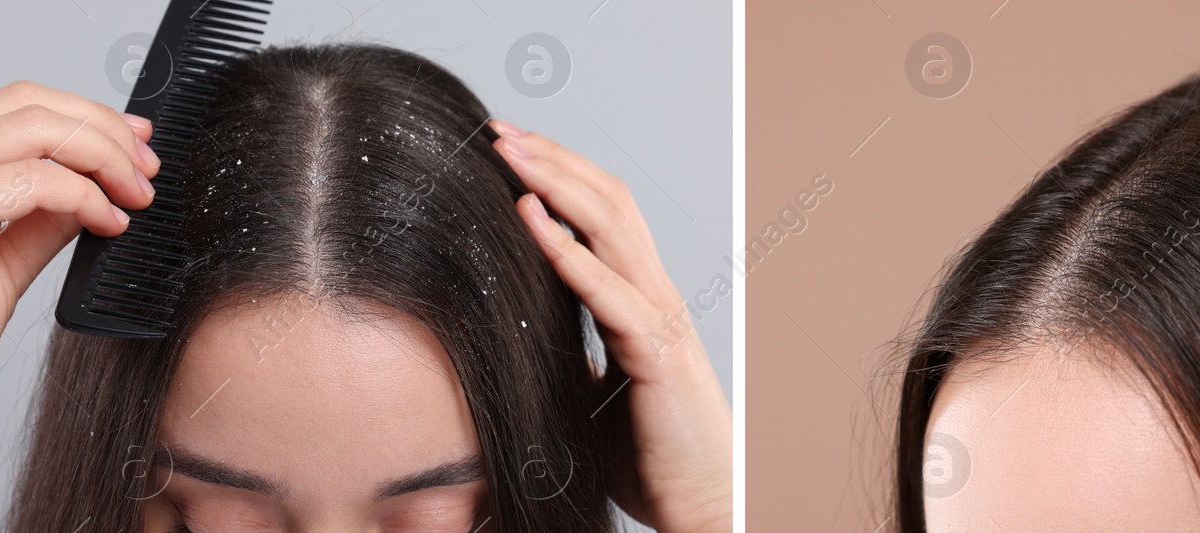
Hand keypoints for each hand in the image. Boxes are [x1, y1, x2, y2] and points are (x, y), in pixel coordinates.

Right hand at [0, 81, 158, 412]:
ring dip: (104, 156)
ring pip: (34, 128)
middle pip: (28, 103)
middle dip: (104, 128)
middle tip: (147, 169)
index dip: (86, 114)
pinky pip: (30, 180)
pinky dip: (86, 195)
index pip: (15, 105)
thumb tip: (93, 186)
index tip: (137, 140)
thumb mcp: (4, 261)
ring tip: (136, 197)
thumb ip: (42, 218)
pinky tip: (110, 223)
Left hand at [492, 119, 732, 531]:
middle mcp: (654, 296)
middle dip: (552, 160)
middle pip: (607, 202)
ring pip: (611, 228)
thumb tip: (527, 335)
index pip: (602, 215)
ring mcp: (659, 319)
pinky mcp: (655, 352)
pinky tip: (530, 221)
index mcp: (639, 300)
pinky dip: (566, 251)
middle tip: (499, 129)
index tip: (509, 150)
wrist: (699, 502)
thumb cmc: (650, 454)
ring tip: (510, 154)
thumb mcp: (594, 389)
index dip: (559, 175)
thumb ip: (572, 352)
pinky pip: (607, 290)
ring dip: (555, 184)